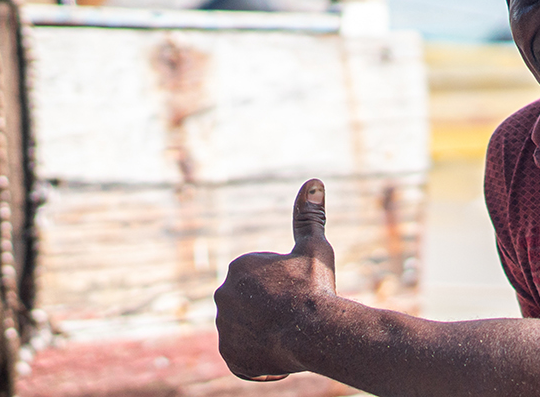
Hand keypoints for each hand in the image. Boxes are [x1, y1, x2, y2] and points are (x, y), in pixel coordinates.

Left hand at [214, 179, 337, 380]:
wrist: (316, 331)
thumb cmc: (316, 287)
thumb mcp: (315, 248)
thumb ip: (309, 218)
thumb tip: (313, 183)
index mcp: (239, 268)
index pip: (262, 279)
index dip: (285, 286)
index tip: (298, 291)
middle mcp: (223, 295)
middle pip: (252, 304)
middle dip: (271, 309)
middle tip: (295, 314)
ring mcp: (224, 327)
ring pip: (247, 329)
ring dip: (264, 332)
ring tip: (288, 333)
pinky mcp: (230, 355)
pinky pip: (243, 355)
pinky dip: (259, 356)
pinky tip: (279, 352)